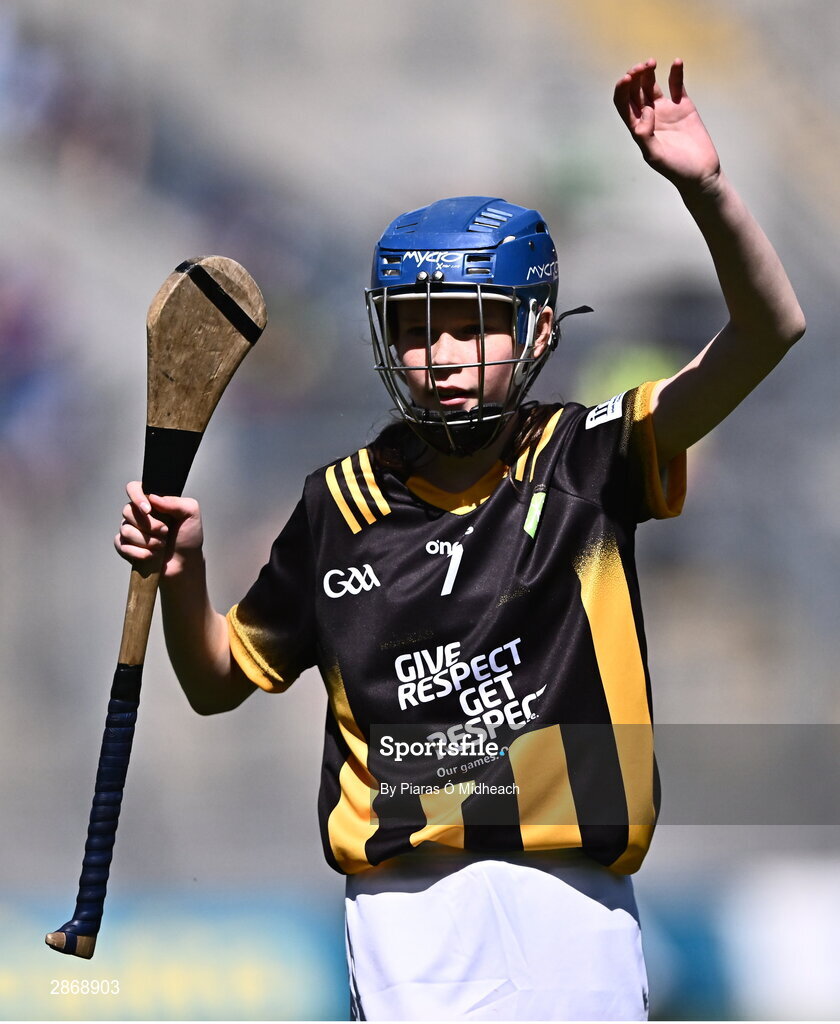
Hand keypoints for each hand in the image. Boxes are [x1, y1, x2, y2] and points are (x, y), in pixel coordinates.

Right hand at [115, 482, 203, 577]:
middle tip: (165, 532)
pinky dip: (138, 553)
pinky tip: (151, 555)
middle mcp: (138, 513)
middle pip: (127, 511)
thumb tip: (153, 497)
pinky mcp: (126, 546)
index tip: (148, 510)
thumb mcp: (191, 514)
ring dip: (147, 541)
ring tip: (161, 545)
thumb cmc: (188, 536)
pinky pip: (121, 545)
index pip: (133, 488)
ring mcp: (130, 530)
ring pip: (125, 530)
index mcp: (152, 501)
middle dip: (149, 525)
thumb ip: (176, 502)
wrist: (186, 562)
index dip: (136, 497)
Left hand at [613, 59, 720, 193]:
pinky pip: (677, 85)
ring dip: (649, 73)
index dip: (622, 90)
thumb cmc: (675, 169)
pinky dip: (676, 73)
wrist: (701, 172)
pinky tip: (676, 62)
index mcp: (638, 128)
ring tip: (651, 63)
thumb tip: (646, 112)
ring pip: (651, 86)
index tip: (627, 78)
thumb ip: (645, 135)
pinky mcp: (683, 106)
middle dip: (634, 78)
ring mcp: (666, 110)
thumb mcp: (654, 156)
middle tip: (641, 68)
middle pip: (635, 92)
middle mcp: (649, 117)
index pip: (623, 105)